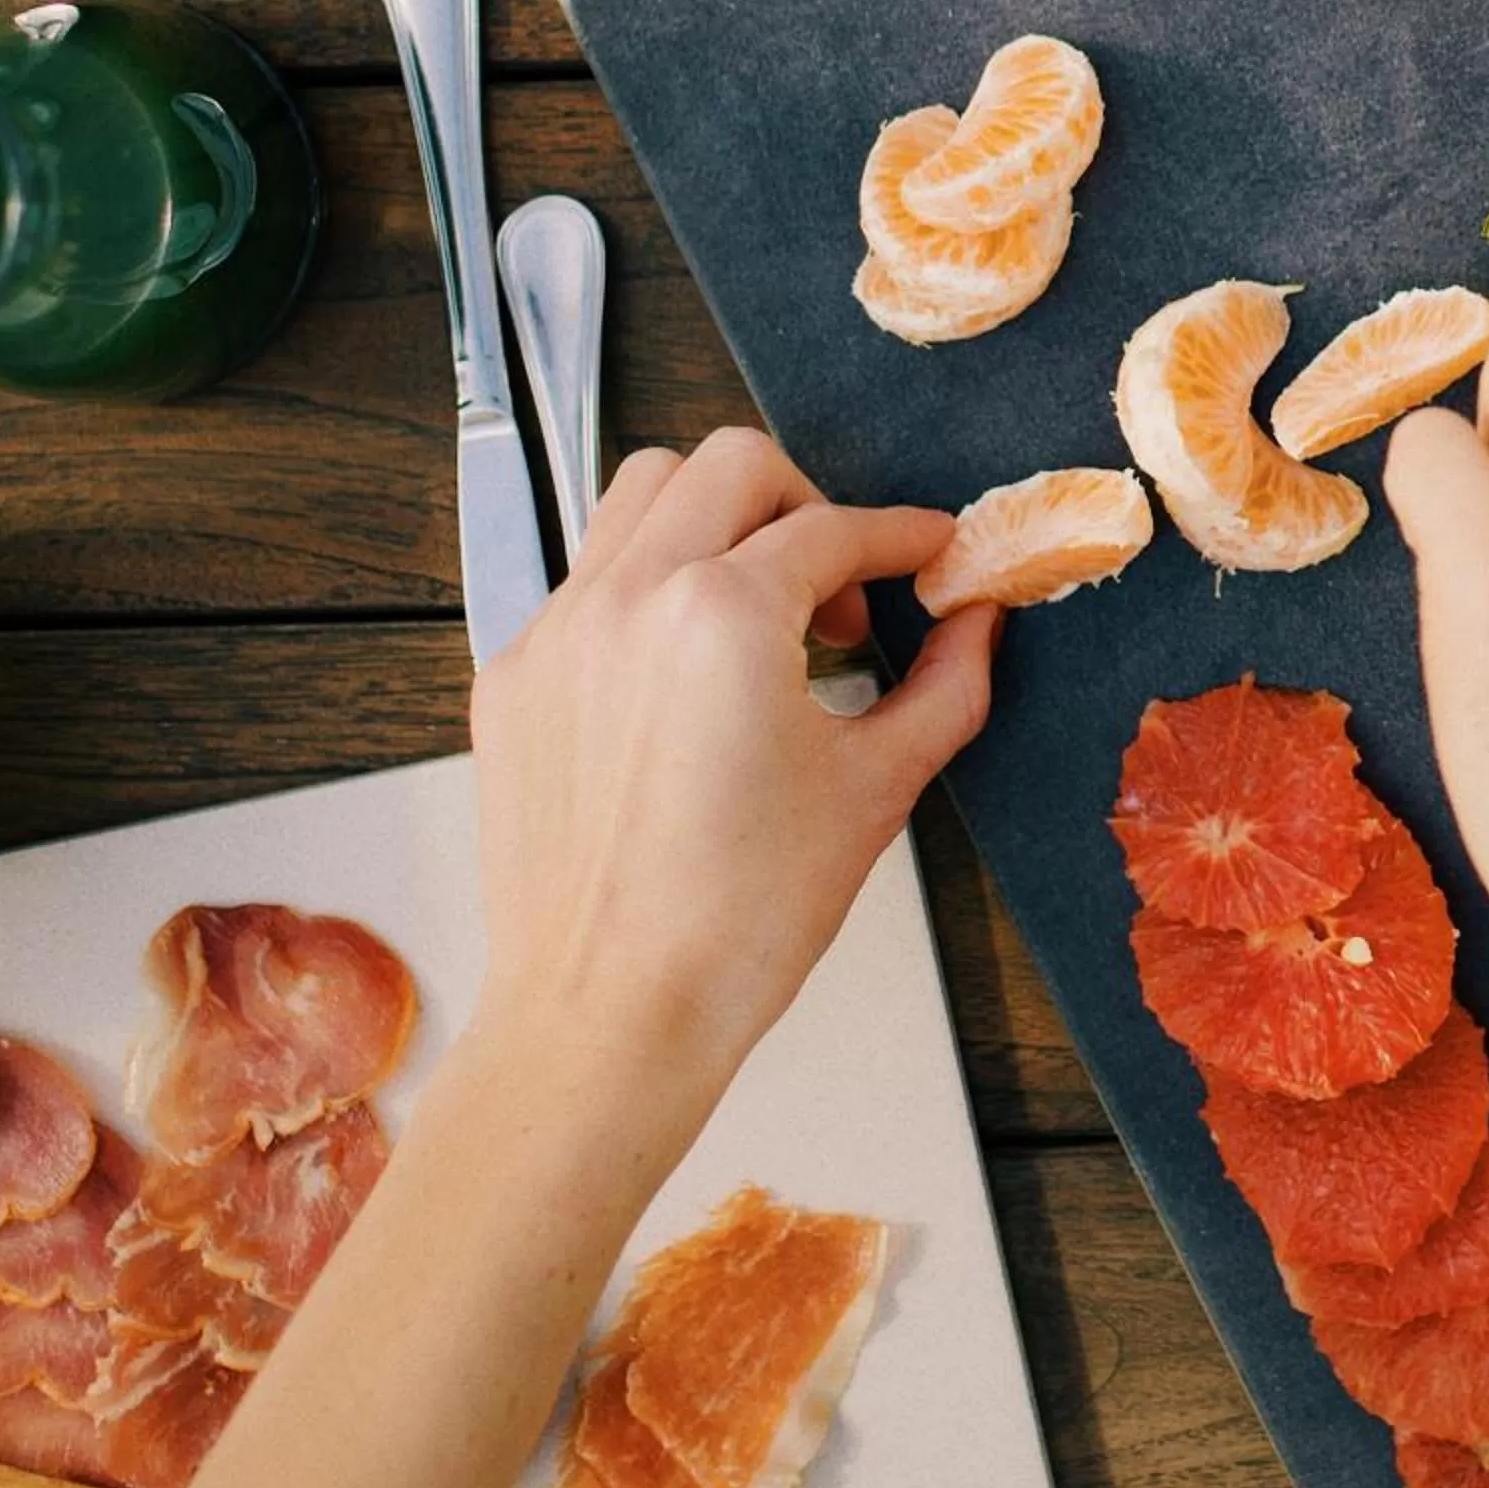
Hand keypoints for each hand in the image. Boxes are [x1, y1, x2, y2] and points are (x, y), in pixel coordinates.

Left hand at [468, 428, 996, 1120]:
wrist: (608, 1020)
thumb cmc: (735, 923)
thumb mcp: (876, 790)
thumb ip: (944, 686)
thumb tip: (976, 626)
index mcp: (721, 615)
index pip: (835, 529)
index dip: (902, 537)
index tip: (930, 553)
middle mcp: (628, 599)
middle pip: (731, 468)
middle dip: (807, 504)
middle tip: (845, 582)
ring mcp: (556, 634)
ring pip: (639, 495)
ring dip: (715, 520)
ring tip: (761, 604)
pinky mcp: (512, 680)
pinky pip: (585, 581)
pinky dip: (647, 589)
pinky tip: (688, 669)